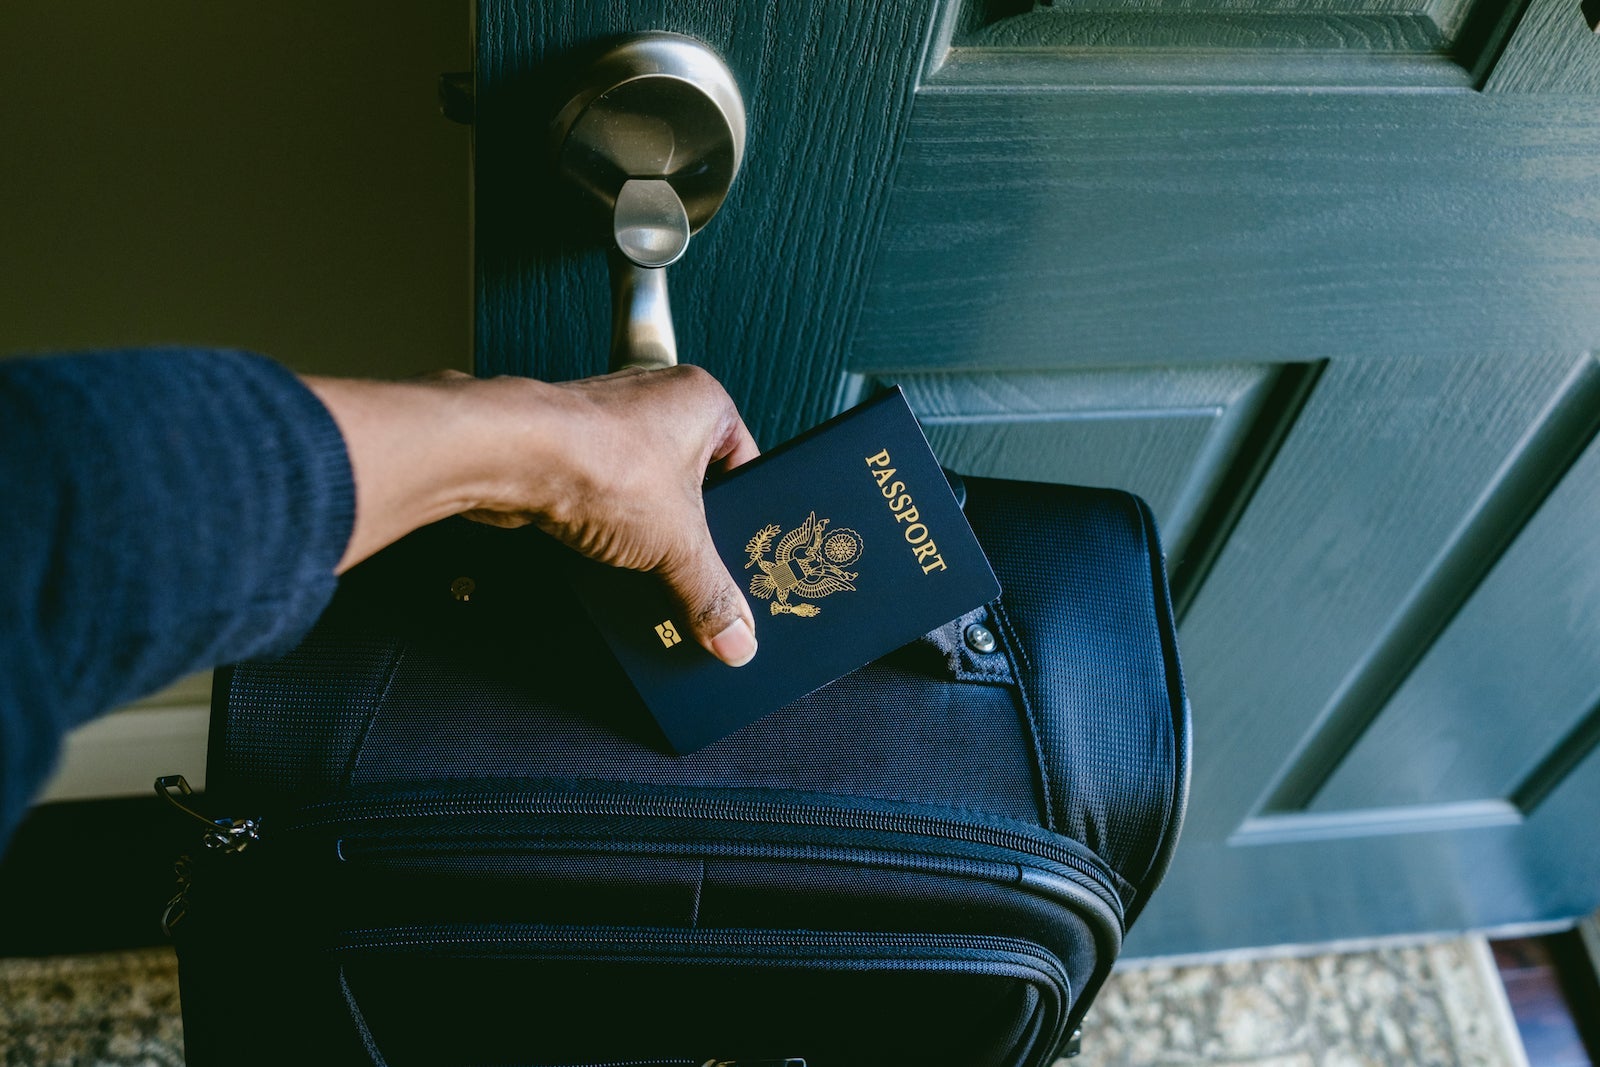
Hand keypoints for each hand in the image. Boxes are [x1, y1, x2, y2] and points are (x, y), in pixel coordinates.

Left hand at [306, 365, 760, 665]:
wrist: (509, 454)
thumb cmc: (598, 459)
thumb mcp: (677, 543)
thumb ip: (711, 593)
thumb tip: (737, 637)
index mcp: (703, 403)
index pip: (746, 465)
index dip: (746, 516)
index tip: (746, 558)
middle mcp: (656, 402)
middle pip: (694, 484)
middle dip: (693, 532)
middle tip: (702, 573)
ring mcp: (608, 424)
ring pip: (646, 492)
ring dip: (647, 534)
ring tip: (655, 572)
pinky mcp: (568, 449)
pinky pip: (604, 497)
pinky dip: (608, 530)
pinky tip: (609, 562)